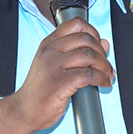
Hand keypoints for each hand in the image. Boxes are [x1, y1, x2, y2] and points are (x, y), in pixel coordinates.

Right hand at [0, 18, 114, 133]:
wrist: (25, 109)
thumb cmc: (40, 89)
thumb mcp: (55, 64)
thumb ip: (78, 52)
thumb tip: (104, 44)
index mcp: (49, 43)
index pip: (75, 24)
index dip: (93, 31)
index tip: (99, 45)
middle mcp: (50, 50)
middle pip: (86, 39)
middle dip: (102, 52)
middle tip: (106, 64)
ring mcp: (54, 66)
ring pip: (89, 56)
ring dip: (104, 66)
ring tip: (107, 75)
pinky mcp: (60, 82)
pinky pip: (88, 74)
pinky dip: (101, 78)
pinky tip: (103, 83)